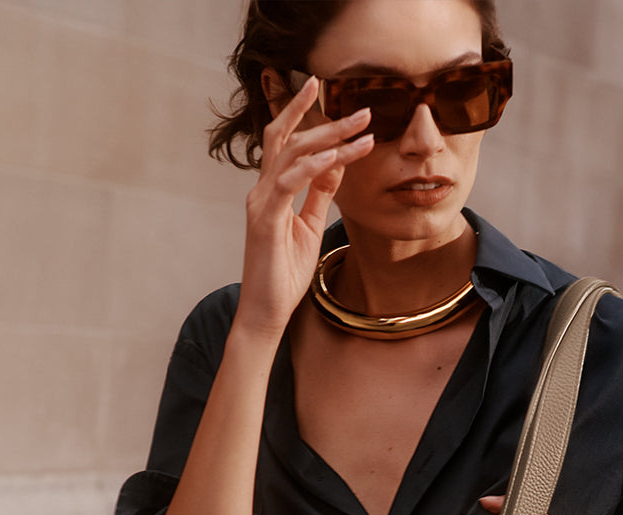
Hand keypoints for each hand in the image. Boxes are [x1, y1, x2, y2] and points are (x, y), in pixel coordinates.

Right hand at [235, 77, 373, 338]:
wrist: (267, 311)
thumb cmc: (284, 274)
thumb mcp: (308, 227)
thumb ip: (318, 195)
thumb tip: (334, 165)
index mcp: (272, 191)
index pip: (286, 142)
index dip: (305, 115)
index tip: (329, 95)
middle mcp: (262, 190)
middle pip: (289, 138)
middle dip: (325, 119)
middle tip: (361, 109)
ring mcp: (261, 203)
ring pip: (292, 153)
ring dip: (329, 138)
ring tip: (361, 128)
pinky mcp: (265, 220)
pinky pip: (289, 182)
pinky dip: (313, 166)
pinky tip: (336, 156)